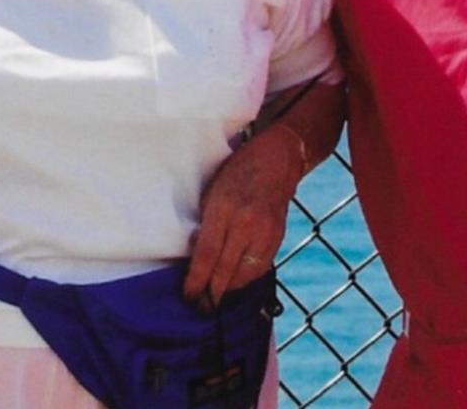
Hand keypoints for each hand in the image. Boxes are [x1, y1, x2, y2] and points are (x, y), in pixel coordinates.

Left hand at [182, 129, 300, 307]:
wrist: (276, 160)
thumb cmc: (236, 173)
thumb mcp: (212, 193)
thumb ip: (207, 225)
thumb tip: (198, 258)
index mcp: (224, 209)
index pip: (207, 254)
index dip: (196, 280)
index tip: (188, 295)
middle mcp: (247, 223)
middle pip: (226, 270)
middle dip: (211, 293)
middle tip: (200, 308)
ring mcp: (265, 232)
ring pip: (245, 274)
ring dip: (229, 289)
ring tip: (215, 297)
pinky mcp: (278, 237)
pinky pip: (261, 268)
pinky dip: (246, 279)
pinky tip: (235, 281)